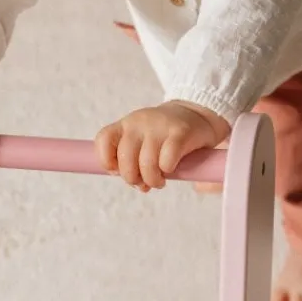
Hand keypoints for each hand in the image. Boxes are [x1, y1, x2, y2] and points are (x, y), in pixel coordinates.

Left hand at [95, 101, 231, 190]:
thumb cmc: (164, 137)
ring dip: (152, 180)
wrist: (197, 116)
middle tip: (144, 183)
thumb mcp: (141, 140)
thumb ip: (132, 160)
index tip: (118, 171)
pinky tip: (171, 170)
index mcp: (125, 125)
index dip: (106, 161)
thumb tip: (136, 184)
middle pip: (125, 159)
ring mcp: (159, 126)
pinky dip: (167, 170)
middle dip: (132, 179)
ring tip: (159, 181)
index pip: (103, 139)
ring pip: (146, 164)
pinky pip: (167, 161)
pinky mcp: (180, 133)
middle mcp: (139, 122)